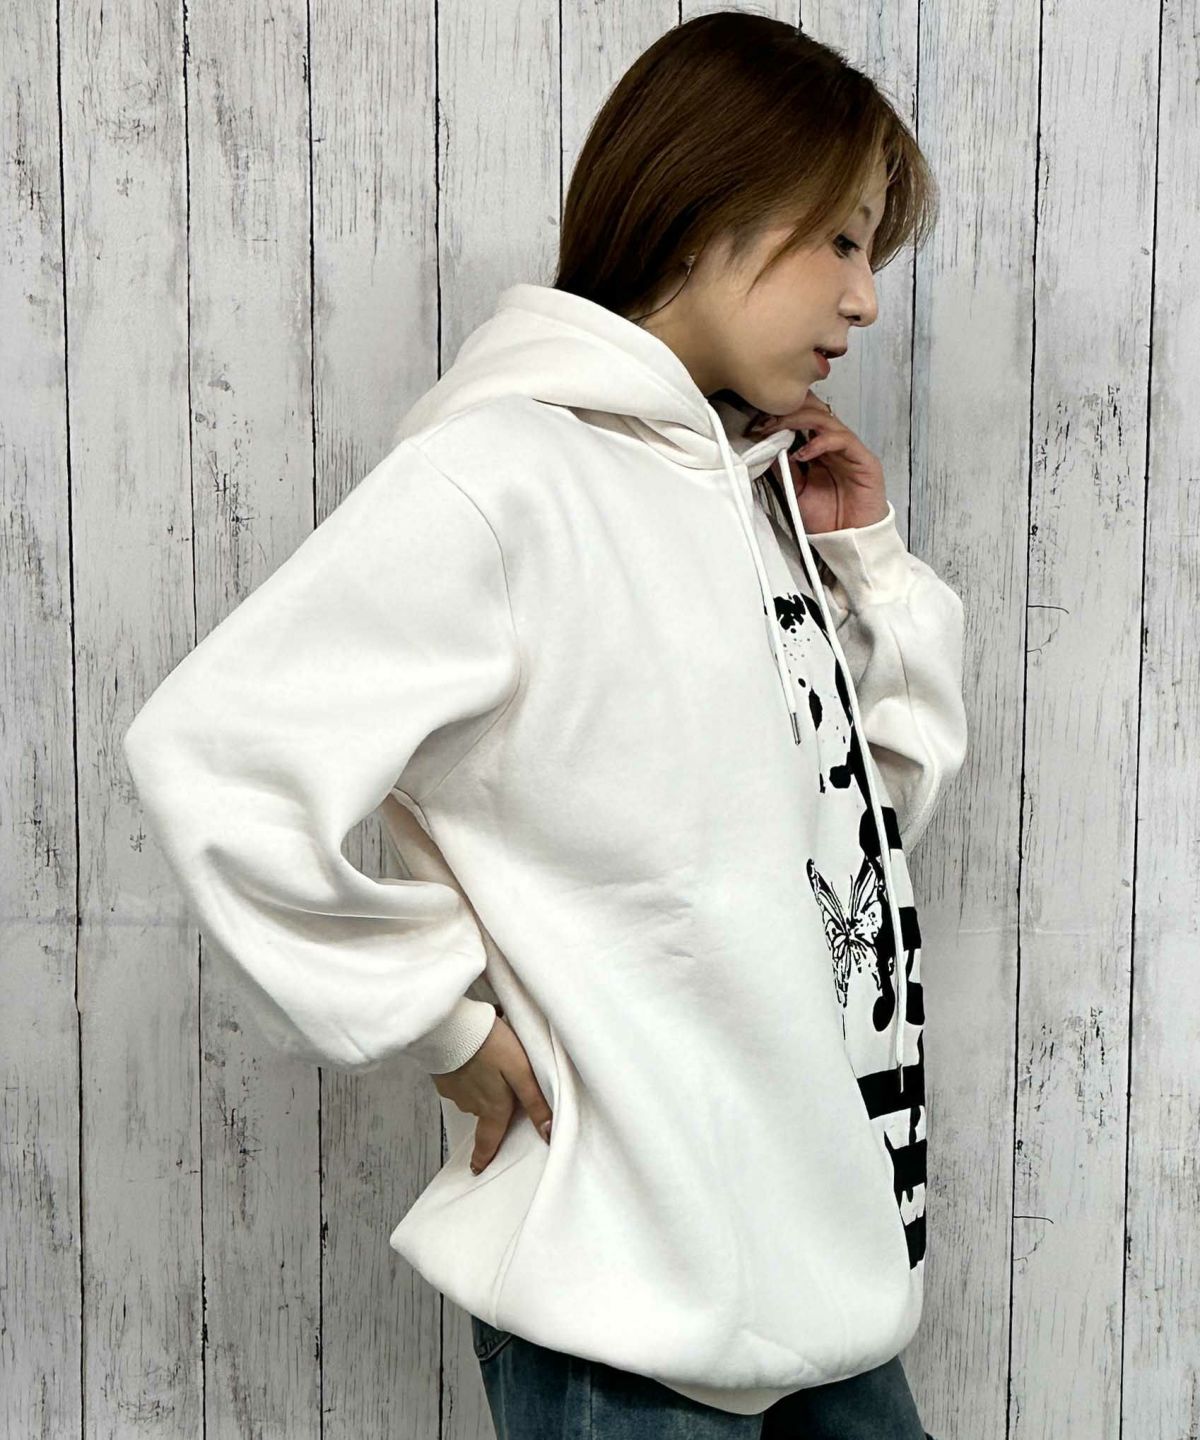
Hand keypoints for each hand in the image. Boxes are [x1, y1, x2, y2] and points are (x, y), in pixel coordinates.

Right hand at [431, 1007, 552, 1172]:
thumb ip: (535, 1102)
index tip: (478, 1168)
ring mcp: (454, 1090)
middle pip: (484, 1113)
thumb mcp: (521, 1071)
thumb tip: (548, 1133)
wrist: (451, 1026)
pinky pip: (459, 1079)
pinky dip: (467, 1070)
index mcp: (492, 1108)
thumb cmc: (490, 1045)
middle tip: (499, 1086)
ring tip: (490, 1059)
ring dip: (481, 1082)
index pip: (488, 1140)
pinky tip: (473, 1053)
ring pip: (472, 1093)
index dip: (484, 1156)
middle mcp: (471, 1104)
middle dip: (491, 1105)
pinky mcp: (443, 1074)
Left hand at [747, 392, 888, 534]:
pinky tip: (803, 452)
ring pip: (826, 420)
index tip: (758, 425)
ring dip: (799, 421)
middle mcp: (834, 447)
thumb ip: (785, 470)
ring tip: (779, 429)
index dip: (780, 418)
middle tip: (765, 423)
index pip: (802, 421)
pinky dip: (820, 442)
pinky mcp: (864, 459)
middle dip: (787, 413)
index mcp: (819, 452)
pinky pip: (842, 440)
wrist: (850, 539)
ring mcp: (849, 451)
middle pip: (814, 413)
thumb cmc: (829, 519)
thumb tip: (767, 450)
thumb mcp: (796, 492)